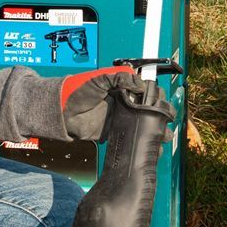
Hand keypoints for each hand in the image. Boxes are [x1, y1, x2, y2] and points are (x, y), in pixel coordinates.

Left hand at [60, 66, 175, 140]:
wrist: (61, 113)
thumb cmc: (77, 91)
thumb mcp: (99, 79)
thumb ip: (119, 78)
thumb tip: (140, 84)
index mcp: (123, 88)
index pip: (147, 91)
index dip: (156, 96)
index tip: (161, 102)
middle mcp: (126, 103)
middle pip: (150, 109)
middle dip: (161, 115)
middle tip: (165, 121)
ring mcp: (122, 119)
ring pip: (145, 125)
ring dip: (157, 131)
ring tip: (163, 137)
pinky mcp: (115, 133)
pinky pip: (132, 138)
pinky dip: (143, 144)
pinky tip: (153, 149)